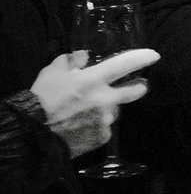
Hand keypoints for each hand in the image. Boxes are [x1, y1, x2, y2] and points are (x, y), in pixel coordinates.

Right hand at [31, 49, 159, 157]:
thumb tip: (84, 56)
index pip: (127, 64)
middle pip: (135, 91)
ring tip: (87, 111)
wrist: (32, 135)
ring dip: (107, 108)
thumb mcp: (52, 72)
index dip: (143, 58)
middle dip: (140, 87)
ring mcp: (105, 120)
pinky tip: (82, 125)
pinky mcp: (102, 137)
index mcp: (94, 80)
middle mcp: (106, 99)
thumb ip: (71, 61)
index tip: (154, 56)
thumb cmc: (42, 100)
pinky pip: (104, 128)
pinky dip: (97, 125)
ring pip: (114, 111)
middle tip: (139, 85)